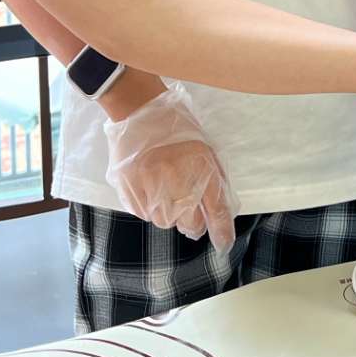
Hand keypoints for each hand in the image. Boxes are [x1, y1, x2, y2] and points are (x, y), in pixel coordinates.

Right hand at [104, 85, 238, 249]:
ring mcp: (152, 194)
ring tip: (164, 185)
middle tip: (186, 198)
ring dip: (169, 211)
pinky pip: (145, 214)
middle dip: (192, 218)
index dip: (222, 233)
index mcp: (201, 173)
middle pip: (190, 226)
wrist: (140, 112)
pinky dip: (149, 205)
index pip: (216, 214)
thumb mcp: (206, 151)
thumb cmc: (178, 129)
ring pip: (166, 222)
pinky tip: (149, 183)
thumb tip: (220, 212)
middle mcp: (177, 188)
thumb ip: (215, 183)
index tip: (223, 244)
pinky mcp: (131, 195)